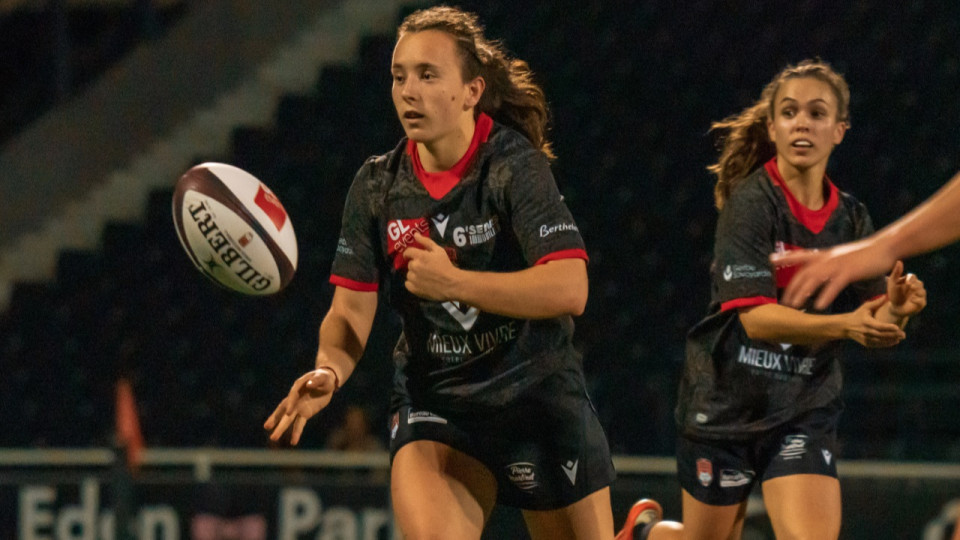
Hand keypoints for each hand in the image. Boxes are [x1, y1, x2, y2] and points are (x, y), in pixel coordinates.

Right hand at [263, 367, 337, 444]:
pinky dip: (296, 432)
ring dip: (281, 428)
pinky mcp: (305, 413)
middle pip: (284, 409)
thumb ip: (316, 380)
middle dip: (276, 419)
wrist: (327, 383)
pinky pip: (299, 424)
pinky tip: (293, 442)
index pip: (292, 396)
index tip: (289, 413)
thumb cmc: (324, 378)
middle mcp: (295, 398)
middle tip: (266, 427)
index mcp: (298, 387)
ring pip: (288, 419)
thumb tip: (309, 384)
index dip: (290, 404)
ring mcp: (298, 407)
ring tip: (273, 438)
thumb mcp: (322, 377)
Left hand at [402, 233, 458, 300]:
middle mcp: (414, 267)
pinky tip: (421, 283)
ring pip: (409, 274)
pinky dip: (412, 284)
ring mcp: (413, 279)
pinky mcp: (414, 289)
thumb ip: (426, 242)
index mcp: (420, 256)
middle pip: (410, 264)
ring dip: (414, 274)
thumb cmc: (446, 265)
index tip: (412, 256)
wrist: (452, 284)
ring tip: (424, 277)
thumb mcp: (438, 250)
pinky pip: (408, 284)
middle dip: (416, 264)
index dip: (409, 253)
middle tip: (425, 267)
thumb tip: (415, 234)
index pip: (407, 252)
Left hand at [771, 240, 895, 309]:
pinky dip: (825, 295)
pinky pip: (834, 285)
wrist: (884, 247)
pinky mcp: (849, 271)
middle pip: (804, 273)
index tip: (771, 259)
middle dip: (792, 288)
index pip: (800, 255)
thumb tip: (819, 272)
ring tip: (795, 306)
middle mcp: (827, 258)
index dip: (786, 257)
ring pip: (814, 279)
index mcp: (825, 254)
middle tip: (784, 302)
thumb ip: (828, 264)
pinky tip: (819, 306)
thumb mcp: (841, 256)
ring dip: (803, 293)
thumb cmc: (863, 254)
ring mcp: (837, 264)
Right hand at [843, 296, 906, 347]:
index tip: (897, 327)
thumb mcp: (865, 307)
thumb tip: (886, 296)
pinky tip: (894, 342)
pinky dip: (886, 344)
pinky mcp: (866, 343)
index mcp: (866, 322)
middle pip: (881, 335)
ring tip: (900, 338)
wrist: (845, 326)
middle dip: (893, 335)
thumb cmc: (857, 315)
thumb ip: (876, 303)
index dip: (888, 327)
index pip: (879, 326)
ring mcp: (865, 338)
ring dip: (891, 340)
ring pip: (880, 341)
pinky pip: (877, 345)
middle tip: (903, 334)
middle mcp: (866, 331)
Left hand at [885, 260, 926, 317]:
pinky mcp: (921, 304)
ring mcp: (920, 296)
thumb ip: (896, 272)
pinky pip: (922, 301)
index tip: (906, 281)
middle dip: (915, 284)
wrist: (894, 307)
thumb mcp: (892, 283)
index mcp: (910, 282)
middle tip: (910, 285)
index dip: (911, 278)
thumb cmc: (893, 294)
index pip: (913, 276)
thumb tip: (899, 261)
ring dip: (917, 291)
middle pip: (919, 283)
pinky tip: (912, 299)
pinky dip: (917, 300)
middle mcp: (917, 288)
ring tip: (911, 290)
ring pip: (922, 291)